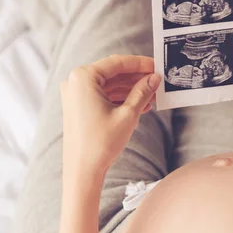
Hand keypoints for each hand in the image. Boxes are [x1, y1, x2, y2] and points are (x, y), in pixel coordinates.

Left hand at [60, 55, 160, 177]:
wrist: (83, 170)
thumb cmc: (101, 143)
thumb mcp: (127, 115)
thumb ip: (142, 93)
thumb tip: (154, 79)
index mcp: (83, 77)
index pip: (117, 63)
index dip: (139, 64)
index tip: (157, 65)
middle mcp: (75, 82)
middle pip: (113, 73)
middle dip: (136, 78)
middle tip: (157, 81)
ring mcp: (75, 94)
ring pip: (109, 86)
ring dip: (130, 90)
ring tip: (152, 96)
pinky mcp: (78, 106)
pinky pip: (103, 97)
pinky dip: (120, 99)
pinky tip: (140, 105)